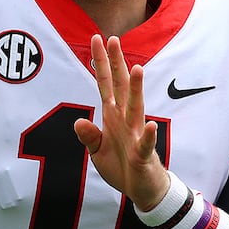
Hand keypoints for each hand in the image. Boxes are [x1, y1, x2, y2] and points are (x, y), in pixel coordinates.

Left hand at [74, 34, 169, 210]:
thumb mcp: (98, 151)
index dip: (101, 62)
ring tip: (136, 69)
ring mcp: (135, 135)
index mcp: (113, 116)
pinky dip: (147, 135)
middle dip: (116, 63)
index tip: (97, 39)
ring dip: (136, 89)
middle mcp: (125, 120)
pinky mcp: (143, 154)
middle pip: (120, 87)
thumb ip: (89, 135)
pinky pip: (145, 143)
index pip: (106, 84)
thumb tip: (78, 121)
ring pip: (136, 108)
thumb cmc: (122, 165)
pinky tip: (150, 126)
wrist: (142, 189)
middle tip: (113, 39)